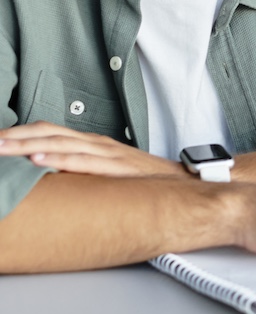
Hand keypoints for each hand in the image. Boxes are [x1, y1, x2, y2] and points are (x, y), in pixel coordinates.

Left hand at [0, 122, 185, 177]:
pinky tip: (38, 159)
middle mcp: (96, 143)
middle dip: (15, 137)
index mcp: (92, 142)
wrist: (180, 183)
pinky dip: (58, 158)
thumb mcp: (108, 170)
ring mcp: (106, 153)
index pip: (49, 130)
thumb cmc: (142, 180)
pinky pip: (82, 161)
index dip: (21, 133)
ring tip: (2, 148)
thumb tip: (50, 176)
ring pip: (60, 143)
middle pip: (49, 132)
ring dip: (27, 144)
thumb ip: (83, 169)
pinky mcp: (115, 167)